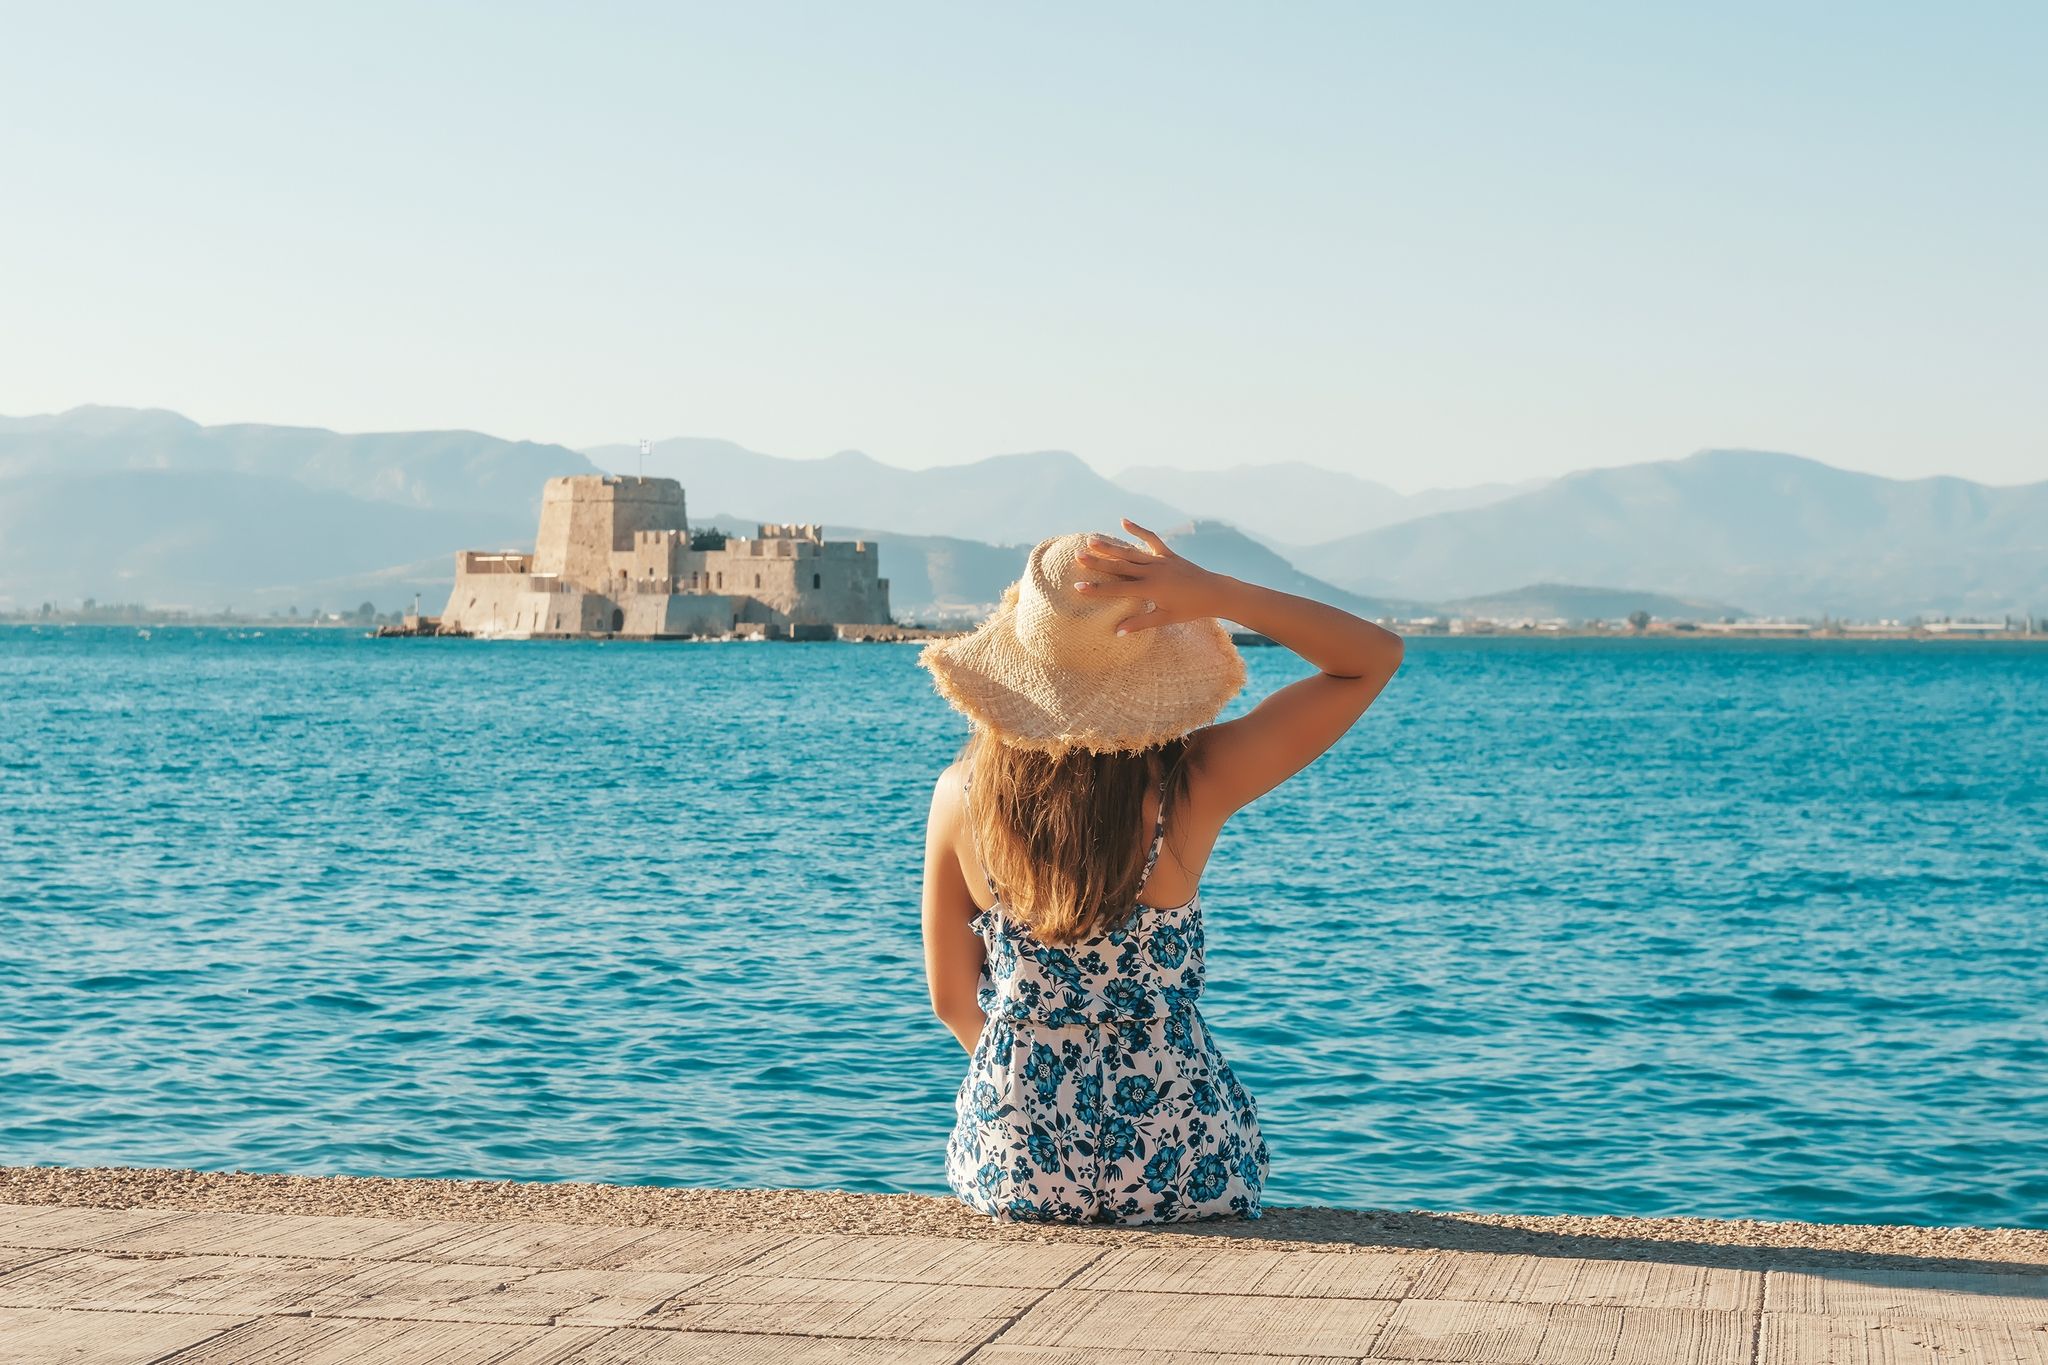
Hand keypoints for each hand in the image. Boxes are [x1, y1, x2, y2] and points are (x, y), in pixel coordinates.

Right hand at [1073, 519, 1232, 634]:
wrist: (1215, 592)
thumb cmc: (1191, 609)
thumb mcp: (1165, 619)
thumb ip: (1140, 623)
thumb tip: (1117, 631)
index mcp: (1151, 589)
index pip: (1118, 589)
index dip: (1097, 589)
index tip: (1078, 586)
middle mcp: (1153, 572)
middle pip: (1120, 566)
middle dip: (1097, 562)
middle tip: (1077, 556)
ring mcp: (1160, 560)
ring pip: (1131, 552)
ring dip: (1110, 546)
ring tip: (1091, 539)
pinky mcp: (1168, 554)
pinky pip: (1151, 539)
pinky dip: (1138, 530)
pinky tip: (1123, 521)